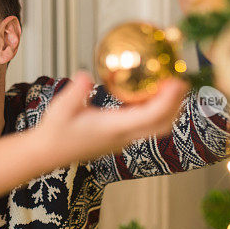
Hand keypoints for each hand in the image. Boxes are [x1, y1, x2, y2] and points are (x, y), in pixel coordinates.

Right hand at [40, 72, 188, 162]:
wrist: (46, 153)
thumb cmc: (53, 131)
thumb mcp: (61, 108)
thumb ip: (76, 91)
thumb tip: (86, 75)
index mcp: (113, 128)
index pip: (150, 117)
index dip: (168, 100)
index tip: (178, 81)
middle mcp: (123, 137)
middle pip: (162, 125)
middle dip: (177, 104)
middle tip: (183, 80)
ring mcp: (123, 140)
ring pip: (156, 127)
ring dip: (168, 108)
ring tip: (172, 85)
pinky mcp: (119, 138)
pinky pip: (145, 125)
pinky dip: (155, 111)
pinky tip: (150, 94)